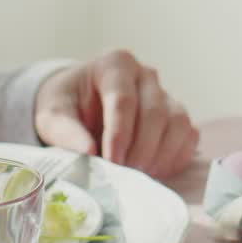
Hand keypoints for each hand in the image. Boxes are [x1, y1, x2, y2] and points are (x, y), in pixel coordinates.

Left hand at [33, 50, 198, 178]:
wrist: (81, 106)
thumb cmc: (68, 106)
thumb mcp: (53, 114)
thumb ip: (64, 130)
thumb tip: (88, 152)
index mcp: (115, 65)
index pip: (123, 100)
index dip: (119, 134)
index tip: (111, 162)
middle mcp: (146, 76)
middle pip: (155, 113)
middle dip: (140, 149)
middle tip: (124, 176)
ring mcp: (166, 95)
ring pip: (177, 124)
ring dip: (160, 156)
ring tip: (138, 177)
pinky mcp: (178, 117)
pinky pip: (188, 136)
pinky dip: (175, 158)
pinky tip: (154, 172)